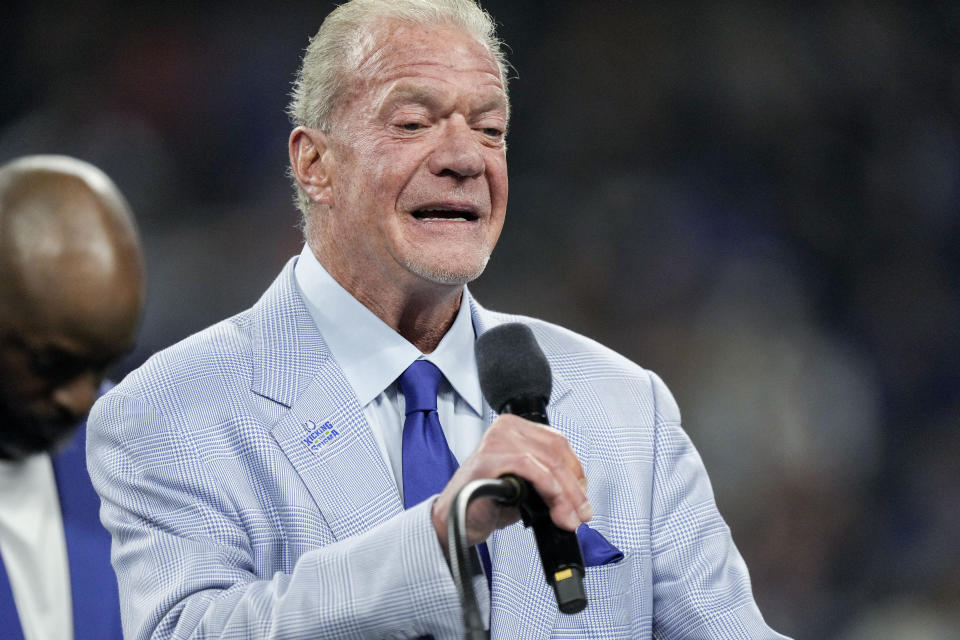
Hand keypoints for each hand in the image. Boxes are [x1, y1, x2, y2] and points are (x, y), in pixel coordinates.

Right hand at [431, 414, 591, 551]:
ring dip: (566, 495)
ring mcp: (496, 441)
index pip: (558, 442)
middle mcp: (505, 428)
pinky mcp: (490, 459)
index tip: (582, 498)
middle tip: (581, 513)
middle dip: (575, 488)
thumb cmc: (484, 502)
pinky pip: (532, 470)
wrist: (453, 521)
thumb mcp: (524, 486)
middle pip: (556, 452)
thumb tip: (577, 497)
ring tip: (569, 518)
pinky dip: (550, 490)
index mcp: (514, 428)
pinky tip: (554, 508)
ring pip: (548, 462)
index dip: (577, 472)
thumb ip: (548, 481)